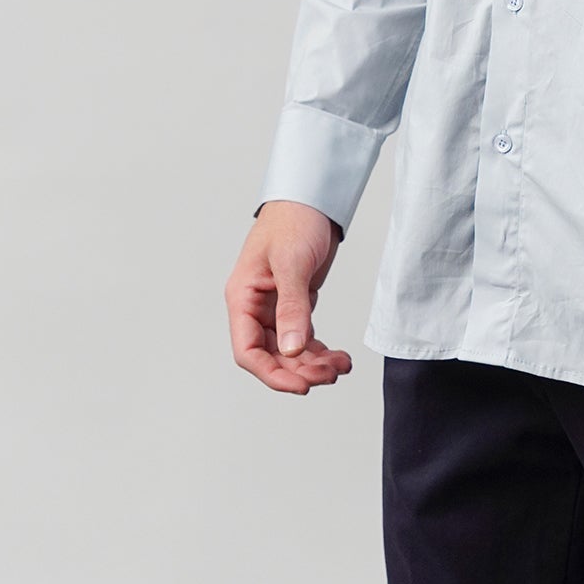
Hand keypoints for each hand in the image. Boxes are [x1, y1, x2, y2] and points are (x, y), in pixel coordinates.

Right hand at [225, 200, 351, 394]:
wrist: (313, 197)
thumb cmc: (293, 220)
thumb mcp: (291, 263)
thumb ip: (292, 307)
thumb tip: (292, 350)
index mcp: (243, 298)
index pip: (248, 350)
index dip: (271, 374)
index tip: (300, 386)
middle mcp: (256, 307)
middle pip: (271, 356)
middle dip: (299, 371)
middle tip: (329, 376)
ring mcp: (275, 307)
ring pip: (290, 351)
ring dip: (313, 364)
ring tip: (341, 366)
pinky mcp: (295, 303)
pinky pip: (303, 338)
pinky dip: (320, 351)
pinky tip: (339, 358)